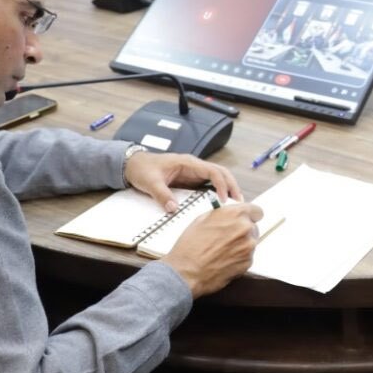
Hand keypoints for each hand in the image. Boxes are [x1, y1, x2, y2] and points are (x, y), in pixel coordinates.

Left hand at [125, 150, 243, 212]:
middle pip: (221, 173)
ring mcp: (194, 173)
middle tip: (239, 203)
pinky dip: (219, 192)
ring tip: (236, 205)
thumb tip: (173, 209)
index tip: (224, 200)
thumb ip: (162, 195)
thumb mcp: (150, 182)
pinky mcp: (191, 180)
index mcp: (188, 163)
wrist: (133, 164)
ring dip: (228, 188)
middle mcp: (194, 167)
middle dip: (232, 186)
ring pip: (218, 178)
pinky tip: (222, 204)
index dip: (221, 185)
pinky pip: (209, 185)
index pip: (212, 171)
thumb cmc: (143, 169)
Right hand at [162, 203, 263, 297]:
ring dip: (240, 245)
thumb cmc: (190, 247)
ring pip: (250, 243)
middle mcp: (245, 229)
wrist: (186, 272)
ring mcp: (248, 247)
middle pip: (253, 227)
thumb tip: (230, 215)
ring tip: (222, 250)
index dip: (250, 216)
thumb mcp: (202, 220)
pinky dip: (238, 258)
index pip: (256, 211)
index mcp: (235, 214)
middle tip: (228, 237)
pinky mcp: (247, 263)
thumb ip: (222, 214)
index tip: (246, 219)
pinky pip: (247, 257)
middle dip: (242, 231)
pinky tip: (223, 259)